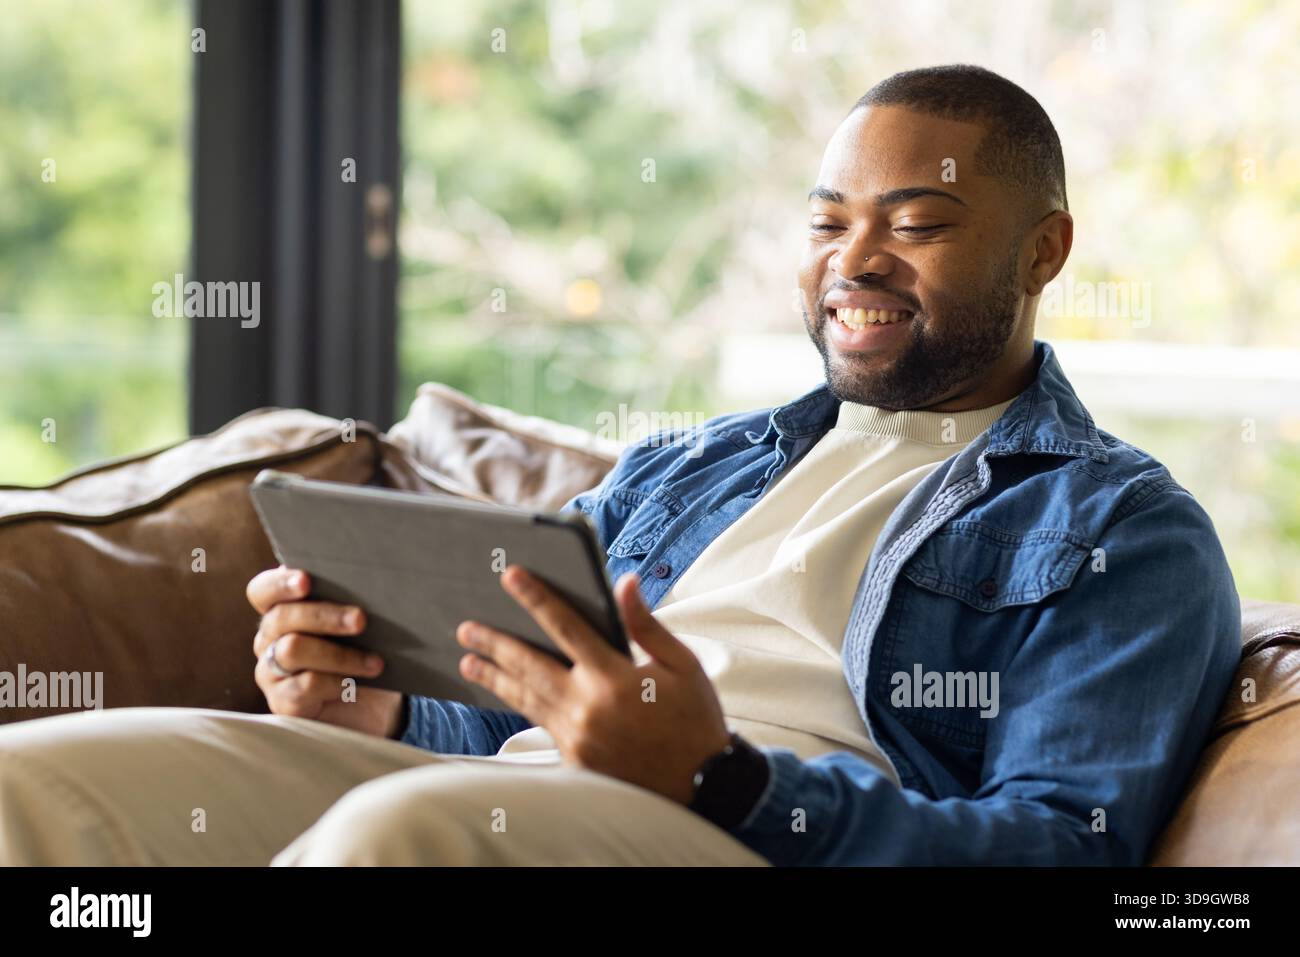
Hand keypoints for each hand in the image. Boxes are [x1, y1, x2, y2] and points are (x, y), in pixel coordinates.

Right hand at [246, 566, 404, 738]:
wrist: (371, 707)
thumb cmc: (362, 653)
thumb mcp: (358, 626)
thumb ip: (351, 602)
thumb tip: (369, 584)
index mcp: (283, 611)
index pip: (263, 591)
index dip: (280, 583)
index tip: (306, 580)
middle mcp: (269, 639)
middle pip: (281, 617)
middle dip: (324, 615)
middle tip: (360, 620)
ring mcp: (271, 672)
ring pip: (292, 650)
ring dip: (339, 654)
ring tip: (375, 662)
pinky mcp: (283, 702)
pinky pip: (306, 685)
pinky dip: (337, 681)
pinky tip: (358, 683)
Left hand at [456, 566, 731, 804]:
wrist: (703, 784)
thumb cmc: (695, 718)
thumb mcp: (681, 664)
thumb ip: (646, 624)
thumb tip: (624, 582)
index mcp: (614, 677)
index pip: (565, 626)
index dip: (536, 598)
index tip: (511, 576)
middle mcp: (587, 706)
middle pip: (528, 665)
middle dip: (494, 643)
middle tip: (467, 627)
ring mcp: (577, 736)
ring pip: (525, 699)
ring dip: (495, 677)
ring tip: (469, 661)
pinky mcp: (575, 761)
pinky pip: (539, 725)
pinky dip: (519, 706)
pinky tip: (506, 694)